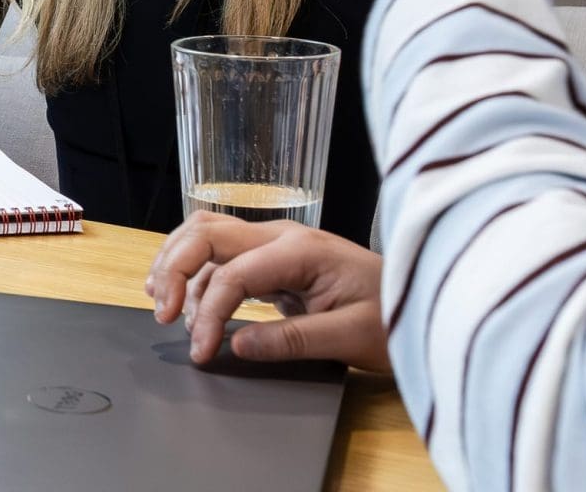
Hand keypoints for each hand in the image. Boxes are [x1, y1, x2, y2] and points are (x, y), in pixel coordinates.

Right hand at [144, 212, 387, 370]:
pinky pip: (222, 253)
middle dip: (175, 269)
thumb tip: (236, 347)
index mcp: (300, 250)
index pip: (233, 274)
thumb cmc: (394, 316)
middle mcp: (281, 235)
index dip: (208, 314)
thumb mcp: (350, 337)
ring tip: (161, 301)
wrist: (423, 300)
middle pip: (205, 232)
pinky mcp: (275, 256)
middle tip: (162, 313)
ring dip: (178, 262)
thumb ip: (291, 340)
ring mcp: (276, 241)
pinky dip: (196, 272)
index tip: (202, 352)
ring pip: (207, 234)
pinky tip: (187, 299)